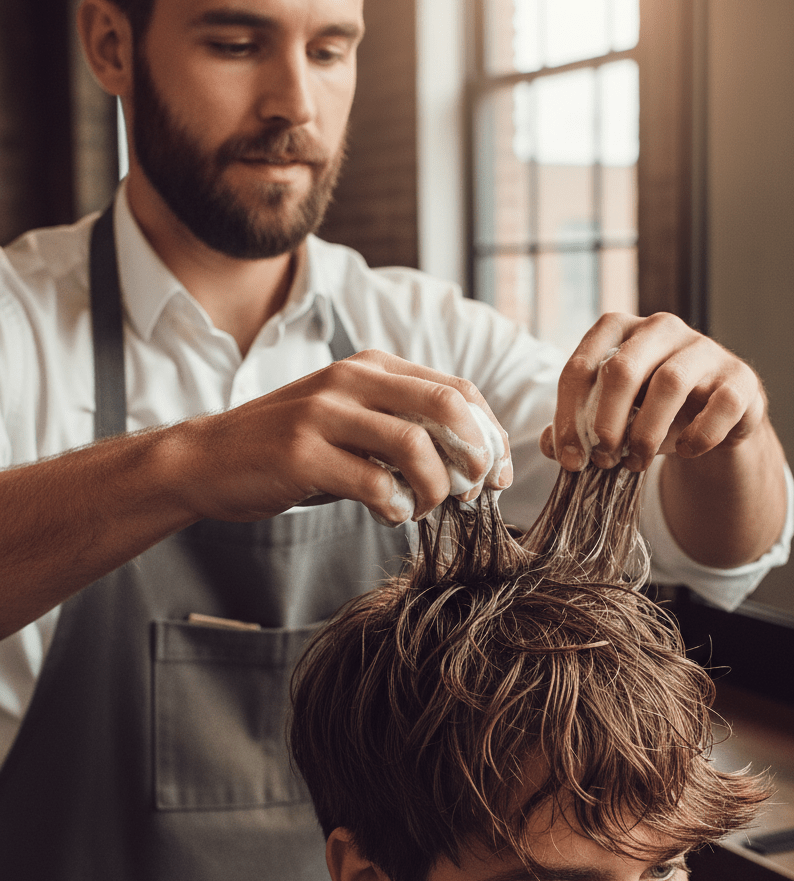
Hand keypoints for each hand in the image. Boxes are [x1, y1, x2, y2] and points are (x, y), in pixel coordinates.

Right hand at [175, 349, 511, 525]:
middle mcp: (352, 379)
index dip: (490, 435)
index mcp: (373, 366)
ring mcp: (324, 412)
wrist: (208, 459)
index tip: (497, 476)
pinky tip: (389, 514)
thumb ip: (405, 427)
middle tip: (473, 492)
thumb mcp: (353, 421)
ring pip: (415, 446)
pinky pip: (373, 483)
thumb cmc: (294, 448)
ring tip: (422, 508)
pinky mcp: (301, 452)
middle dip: (476, 455)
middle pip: (447, 406)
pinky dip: (395, 507)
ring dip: (435, 489)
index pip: (458, 390)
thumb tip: (476, 463)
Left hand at [542, 312, 766, 471]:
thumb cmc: (652, 411)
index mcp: (620, 330)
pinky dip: (699, 434)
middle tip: (604, 459)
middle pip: (622, 369)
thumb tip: (551, 446)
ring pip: (669, 383)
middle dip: (606, 422)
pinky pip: (719, 404)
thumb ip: (577, 427)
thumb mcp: (611, 417)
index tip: (570, 460)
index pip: (582, 366)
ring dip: (647, 432)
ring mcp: (704, 348)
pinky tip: (686, 451)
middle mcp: (660, 328)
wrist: (715, 418)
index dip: (569, 416)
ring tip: (637, 462)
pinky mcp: (740, 377)